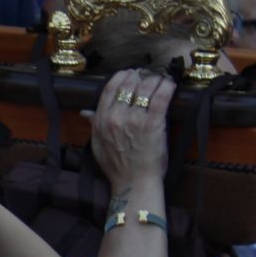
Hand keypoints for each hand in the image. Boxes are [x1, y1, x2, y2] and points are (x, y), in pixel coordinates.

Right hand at [89, 69, 173, 186]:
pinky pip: (161, 97)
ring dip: (155, 79)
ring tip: (161, 79)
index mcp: (101, 119)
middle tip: (149, 75)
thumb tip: (85, 112)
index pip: (111, 87)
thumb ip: (93, 124)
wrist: (133, 183)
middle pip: (130, 84)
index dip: (123, 76)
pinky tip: (170, 84)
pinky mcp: (153, 123)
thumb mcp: (98, 144)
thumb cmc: (116, 166)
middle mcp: (116, 116)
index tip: (131, 73)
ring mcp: (135, 119)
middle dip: (141, 76)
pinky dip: (167, 87)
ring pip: (146, 87)